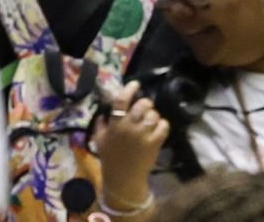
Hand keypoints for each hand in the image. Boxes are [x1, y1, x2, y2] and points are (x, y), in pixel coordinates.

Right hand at [93, 81, 169, 214]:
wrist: (123, 178)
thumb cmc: (110, 158)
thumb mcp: (99, 140)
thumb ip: (101, 124)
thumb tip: (104, 110)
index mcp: (114, 125)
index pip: (122, 100)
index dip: (130, 89)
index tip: (135, 84)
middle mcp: (129, 127)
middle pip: (143, 104)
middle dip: (145, 105)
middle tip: (143, 110)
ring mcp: (143, 134)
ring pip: (154, 114)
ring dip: (152, 117)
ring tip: (149, 124)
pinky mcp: (155, 142)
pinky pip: (164, 125)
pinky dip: (162, 126)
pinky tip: (156, 131)